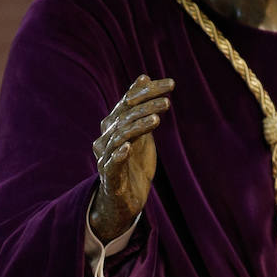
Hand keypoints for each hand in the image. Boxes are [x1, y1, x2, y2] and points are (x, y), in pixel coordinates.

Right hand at [89, 75, 173, 243]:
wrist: (124, 199)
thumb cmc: (133, 162)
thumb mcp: (141, 131)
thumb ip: (141, 107)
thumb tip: (144, 77)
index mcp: (115, 124)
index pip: (130, 101)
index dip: (148, 91)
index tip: (171, 83)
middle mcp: (107, 137)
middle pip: (125, 117)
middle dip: (146, 107)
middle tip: (167, 101)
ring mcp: (106, 157)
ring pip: (120, 137)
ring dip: (137, 127)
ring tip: (156, 119)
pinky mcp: (109, 177)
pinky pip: (111, 164)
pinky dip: (118, 155)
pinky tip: (129, 147)